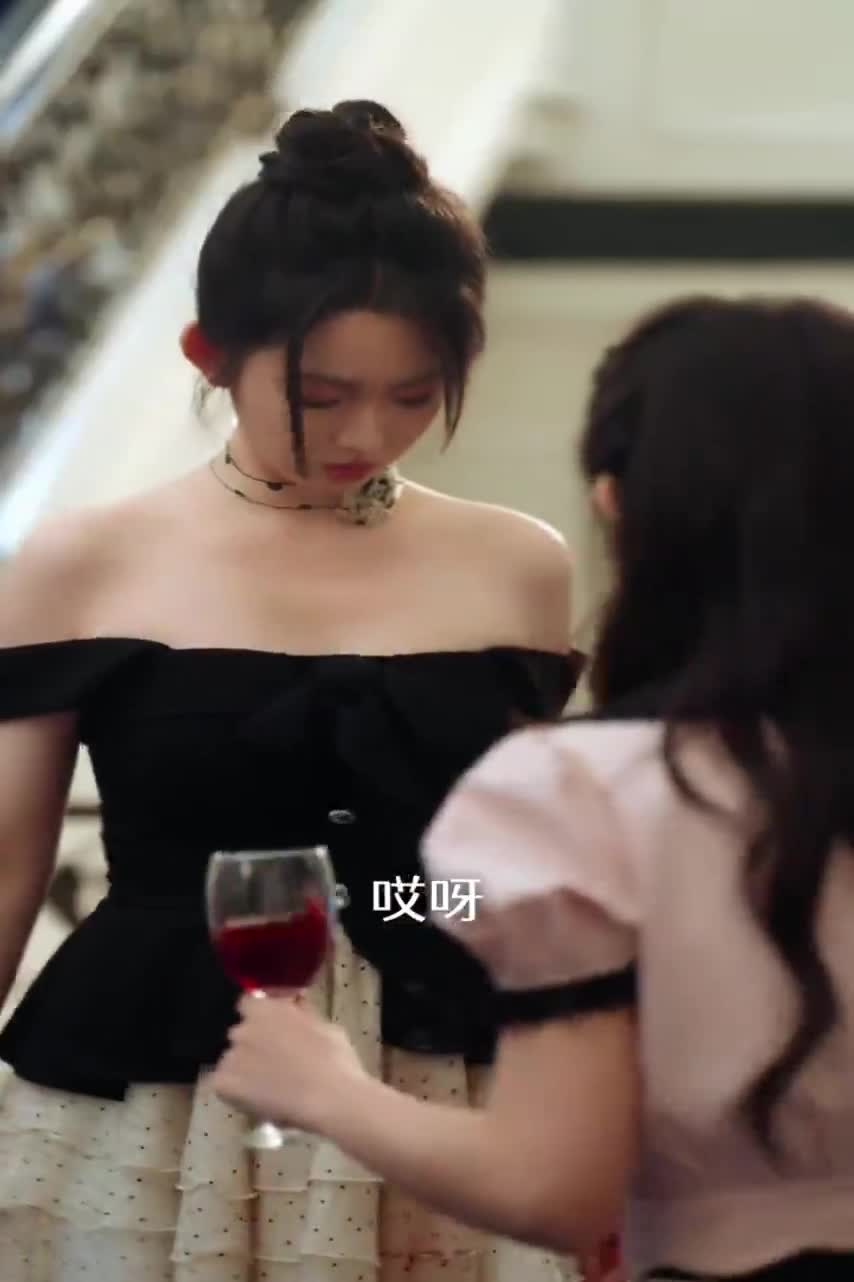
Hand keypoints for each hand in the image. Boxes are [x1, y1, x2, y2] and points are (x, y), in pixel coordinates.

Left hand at [212, 994, 366, 1130]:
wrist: (330, 1097)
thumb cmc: (335, 1060)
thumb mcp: (323, 1026)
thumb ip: (301, 1014)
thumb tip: (295, 1004)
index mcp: (266, 1009)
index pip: (247, 1004)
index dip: (257, 1017)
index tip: (269, 1029)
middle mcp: (243, 1028)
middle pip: (240, 1034)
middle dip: (252, 1045)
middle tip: (272, 1063)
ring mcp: (231, 1056)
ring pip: (232, 1061)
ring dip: (245, 1069)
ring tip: (266, 1088)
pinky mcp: (224, 1084)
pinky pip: (224, 1085)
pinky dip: (236, 1093)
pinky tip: (257, 1101)